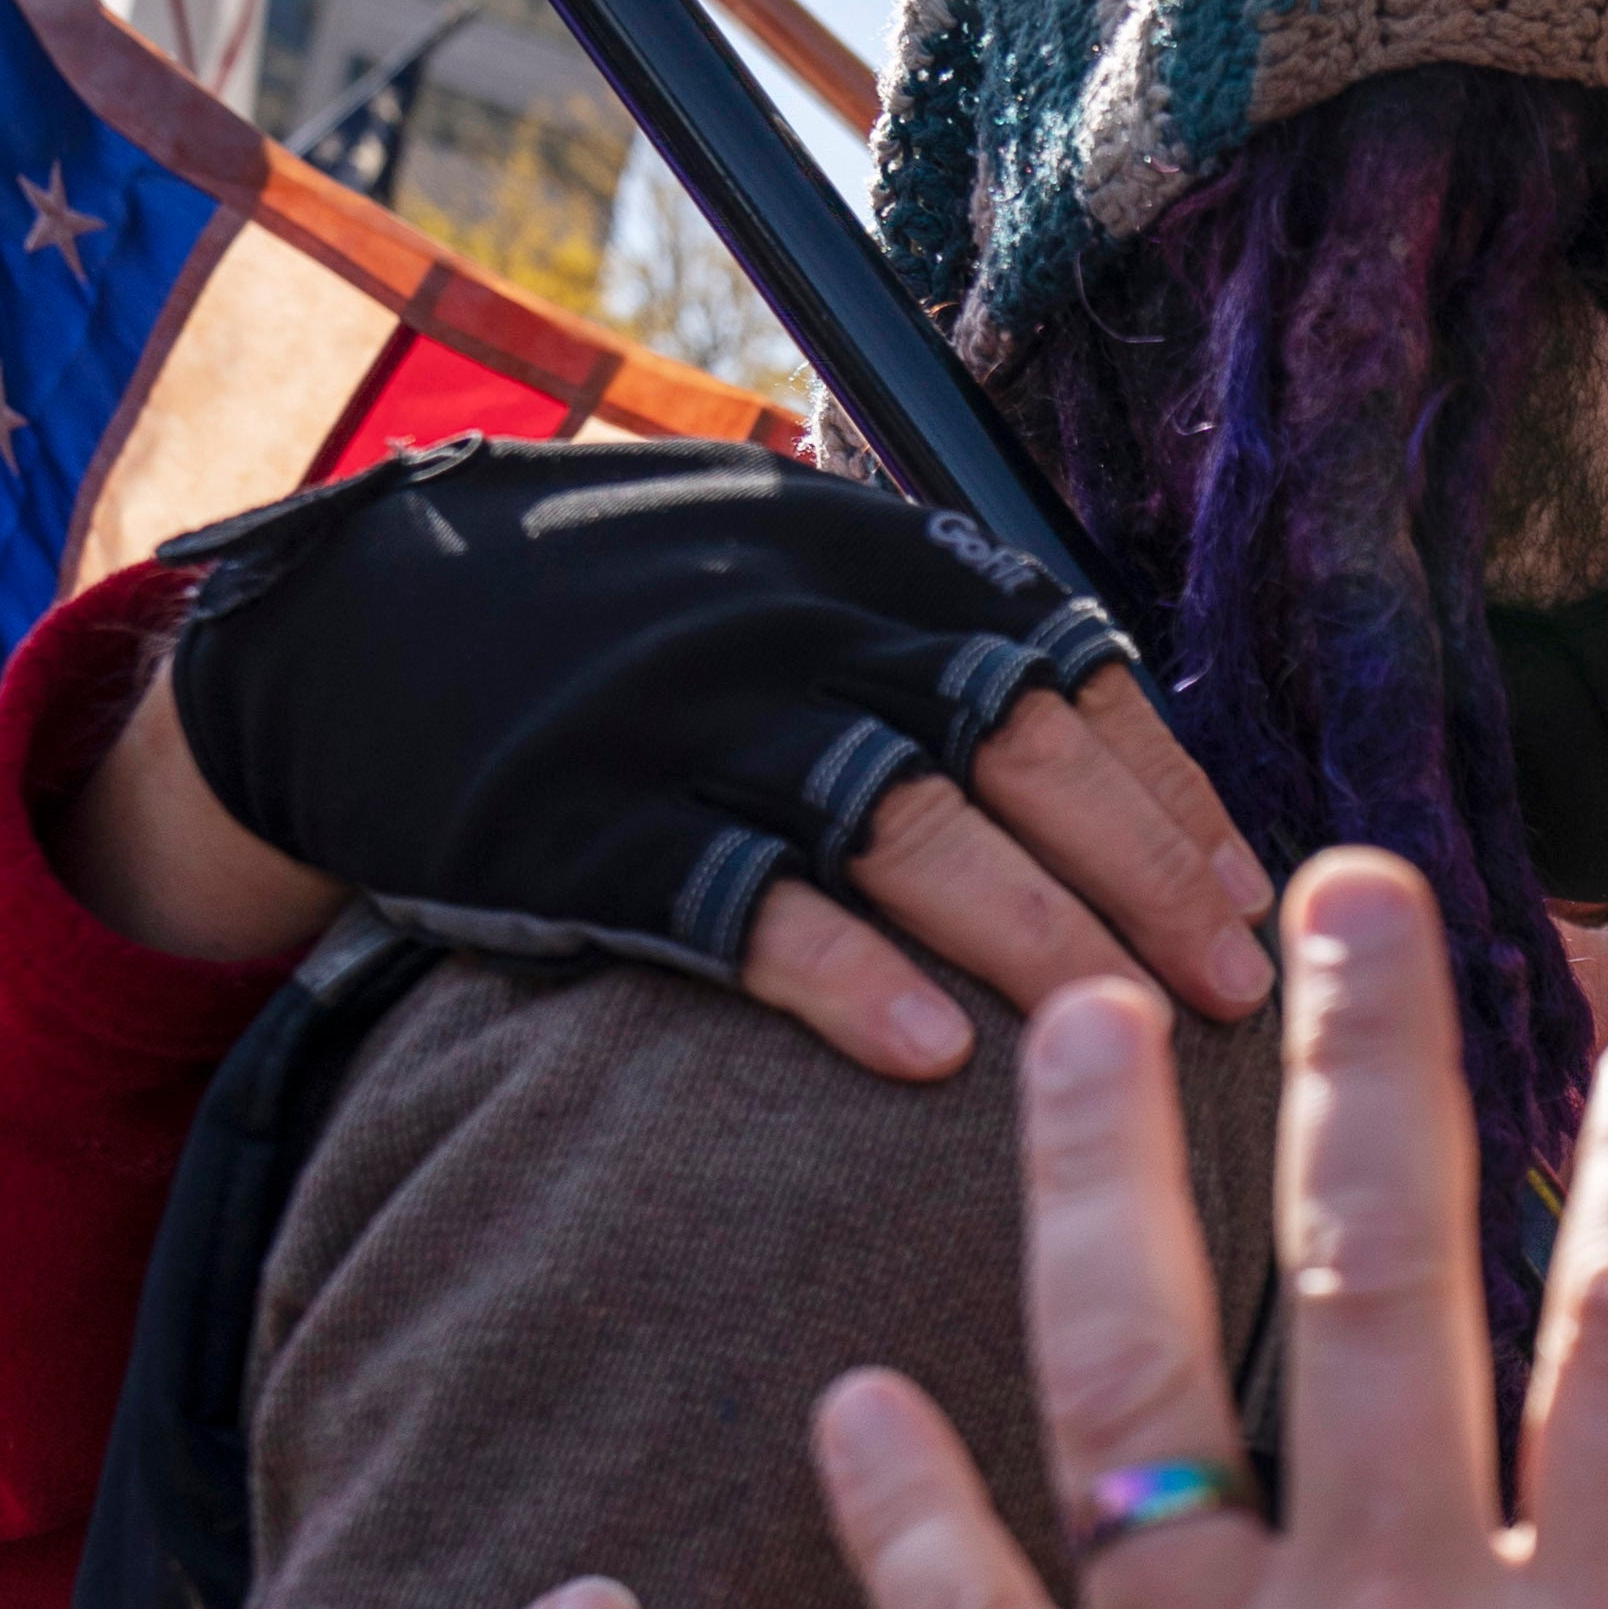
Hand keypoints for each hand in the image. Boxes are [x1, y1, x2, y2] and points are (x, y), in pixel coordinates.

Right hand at [68, 436, 1277, 1064]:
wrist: (353, 631)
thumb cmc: (619, 629)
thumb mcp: (780, 572)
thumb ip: (928, 639)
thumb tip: (1111, 749)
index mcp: (867, 556)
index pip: (1069, 671)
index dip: (1169, 794)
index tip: (1254, 903)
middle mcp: (798, 620)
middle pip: (1016, 748)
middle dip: (1142, 876)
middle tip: (1232, 993)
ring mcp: (692, 717)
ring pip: (905, 823)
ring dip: (1034, 934)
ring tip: (1128, 1036)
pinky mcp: (590, 823)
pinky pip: (741, 903)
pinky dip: (846, 975)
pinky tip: (935, 1051)